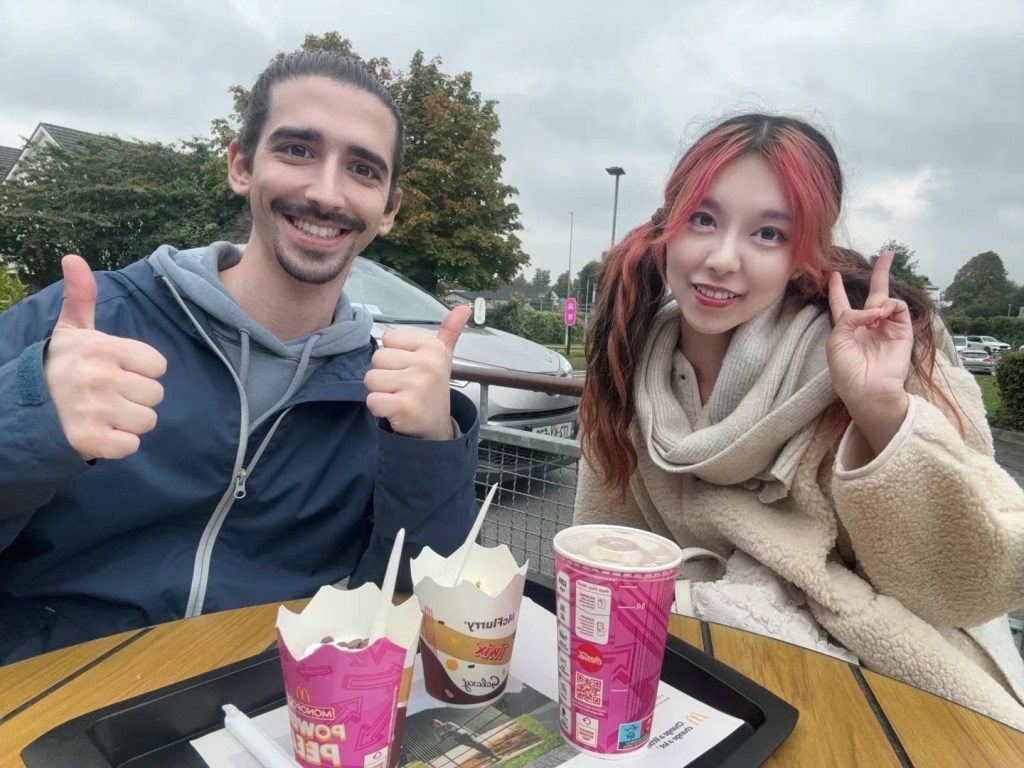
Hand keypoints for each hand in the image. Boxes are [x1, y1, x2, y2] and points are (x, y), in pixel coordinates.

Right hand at [43, 255, 167, 460]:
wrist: (23, 407)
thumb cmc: (59, 366)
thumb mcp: (71, 330)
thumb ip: (81, 296)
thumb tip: (73, 258)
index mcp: (102, 348)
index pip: (158, 366)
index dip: (140, 371)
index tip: (115, 371)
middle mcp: (100, 377)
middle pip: (155, 395)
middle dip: (135, 397)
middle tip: (107, 395)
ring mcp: (95, 410)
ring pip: (147, 421)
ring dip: (128, 422)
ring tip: (103, 413)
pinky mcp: (90, 440)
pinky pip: (131, 446)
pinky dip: (118, 444)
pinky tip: (99, 432)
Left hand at [364, 305, 470, 438]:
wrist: (436, 425)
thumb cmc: (432, 386)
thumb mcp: (442, 357)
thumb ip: (449, 331)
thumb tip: (464, 306)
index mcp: (432, 348)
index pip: (388, 338)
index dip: (393, 355)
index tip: (409, 368)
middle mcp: (427, 364)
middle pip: (377, 358)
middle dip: (384, 374)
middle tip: (403, 386)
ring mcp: (417, 385)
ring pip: (371, 379)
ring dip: (380, 391)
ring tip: (398, 396)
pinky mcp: (405, 406)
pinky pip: (372, 400)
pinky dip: (378, 408)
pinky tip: (394, 409)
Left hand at [826, 251, 912, 451]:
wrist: (868, 389)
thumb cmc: (846, 370)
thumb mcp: (836, 341)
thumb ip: (849, 317)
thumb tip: (875, 309)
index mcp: (846, 329)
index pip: (842, 304)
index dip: (837, 289)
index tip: (833, 274)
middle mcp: (868, 325)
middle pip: (874, 294)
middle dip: (880, 274)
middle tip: (887, 254)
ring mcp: (886, 327)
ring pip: (886, 299)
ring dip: (879, 300)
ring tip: (873, 316)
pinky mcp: (902, 331)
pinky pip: (898, 308)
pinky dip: (889, 306)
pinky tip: (881, 316)